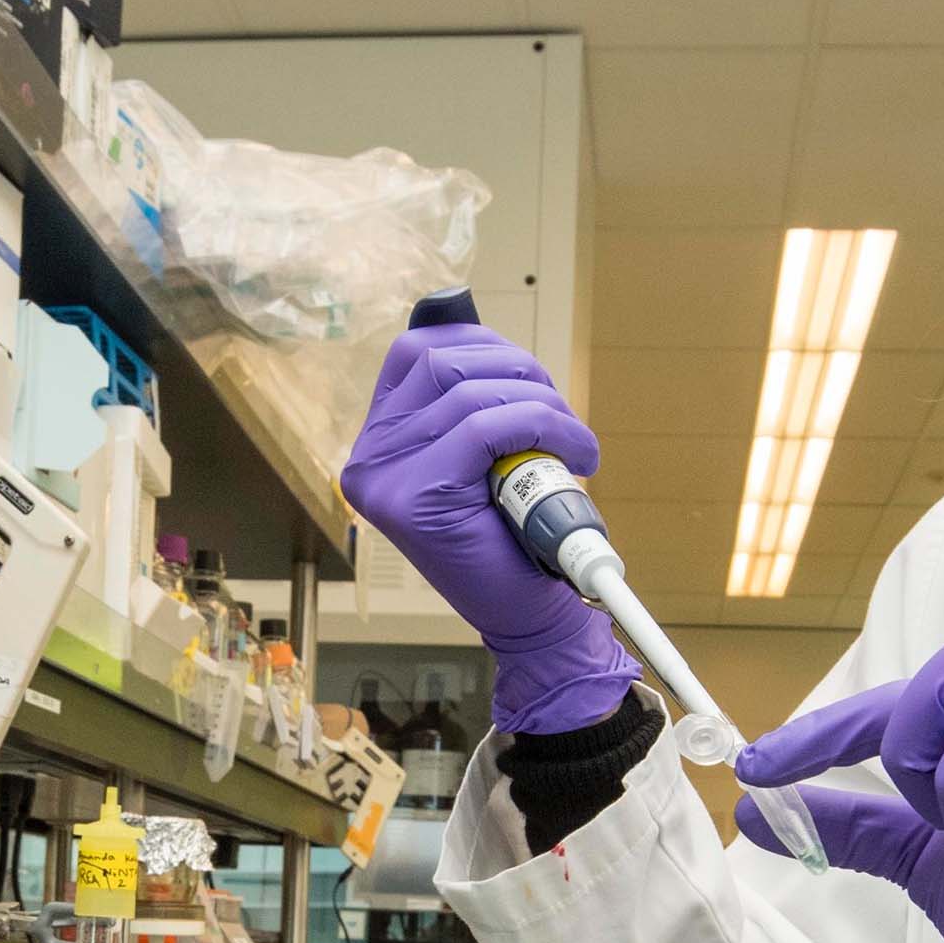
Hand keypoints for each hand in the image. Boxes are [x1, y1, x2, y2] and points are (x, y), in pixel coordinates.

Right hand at [339, 324, 637, 733]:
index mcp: (378, 442)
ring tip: (573, 439)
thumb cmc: (510, 535)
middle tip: (561, 412)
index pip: (414, 352)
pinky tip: (575, 453)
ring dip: (541, 403)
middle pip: (441, 361)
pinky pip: (486, 427)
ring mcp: (385, 479)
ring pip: (469, 392)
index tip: (525, 373)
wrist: (526, 615)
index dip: (479, 343)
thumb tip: (469, 327)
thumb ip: (465, 401)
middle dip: (519, 370)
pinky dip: (543, 427)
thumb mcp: (483, 457)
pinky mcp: (417, 499)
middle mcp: (369, 458)